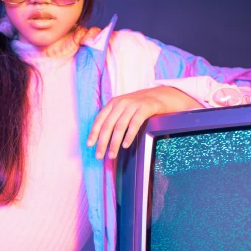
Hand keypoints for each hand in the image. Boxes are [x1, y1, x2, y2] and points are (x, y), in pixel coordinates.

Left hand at [86, 86, 201, 159]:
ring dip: (114, 143)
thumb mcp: (124, 108)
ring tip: (112, 155)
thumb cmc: (140, 106)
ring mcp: (133, 105)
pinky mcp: (145, 108)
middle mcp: (121, 103)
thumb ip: (114, 118)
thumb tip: (103, 138)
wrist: (160, 95)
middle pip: (108, 125)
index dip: (93, 133)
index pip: (100, 119)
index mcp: (113, 103)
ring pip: (119, 127)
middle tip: (99, 155)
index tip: (90, 145)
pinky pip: (134, 124)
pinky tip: (125, 145)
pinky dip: (129, 136)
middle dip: (102, 142)